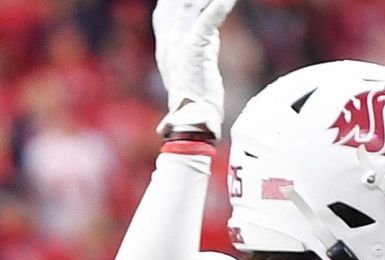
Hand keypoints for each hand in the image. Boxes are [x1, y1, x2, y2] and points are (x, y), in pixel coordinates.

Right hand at [153, 0, 235, 136]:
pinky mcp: (192, 49)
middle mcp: (168, 43)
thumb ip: (201, 47)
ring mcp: (178, 45)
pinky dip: (219, 7)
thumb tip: (212, 34)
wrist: (193, 121)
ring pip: (190, 8)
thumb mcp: (197, 67)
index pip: (165, 14)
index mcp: (166, 48)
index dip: (172, 1)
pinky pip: (207, 21)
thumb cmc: (198, 101)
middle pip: (175, 6)